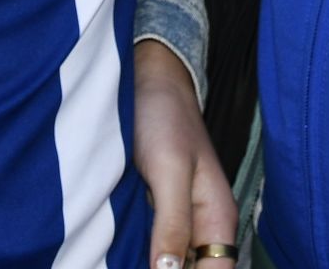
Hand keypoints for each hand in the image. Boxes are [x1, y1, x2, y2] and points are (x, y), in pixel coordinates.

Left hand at [133, 38, 235, 268]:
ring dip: (144, 262)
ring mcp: (175, 221)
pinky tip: (111, 250)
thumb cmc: (164, 116)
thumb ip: (173, 222)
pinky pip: (149, 247)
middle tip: (122, 260)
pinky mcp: (152, 213)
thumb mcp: (169, 168)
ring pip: (166, 263)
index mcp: (217, 220)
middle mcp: (200, 227)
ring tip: (113, 258)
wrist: (145, 78)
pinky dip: (133, 253)